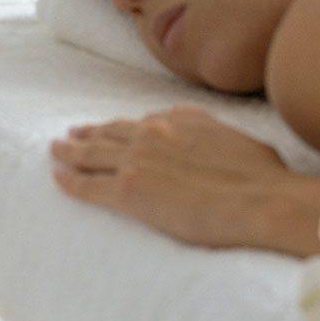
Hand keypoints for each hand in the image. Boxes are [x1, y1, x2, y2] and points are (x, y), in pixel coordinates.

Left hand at [49, 104, 290, 247]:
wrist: (261, 200)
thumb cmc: (263, 177)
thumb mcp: (236, 138)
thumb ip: (208, 128)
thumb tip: (194, 125)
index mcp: (180, 121)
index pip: (142, 123)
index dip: (122, 128)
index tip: (111, 131)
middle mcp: (153, 134)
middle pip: (110, 133)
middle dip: (89, 134)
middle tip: (71, 135)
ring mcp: (137, 161)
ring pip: (92, 153)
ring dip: (70, 151)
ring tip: (56, 150)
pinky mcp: (128, 191)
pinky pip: (89, 184)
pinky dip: (70, 180)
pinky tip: (58, 178)